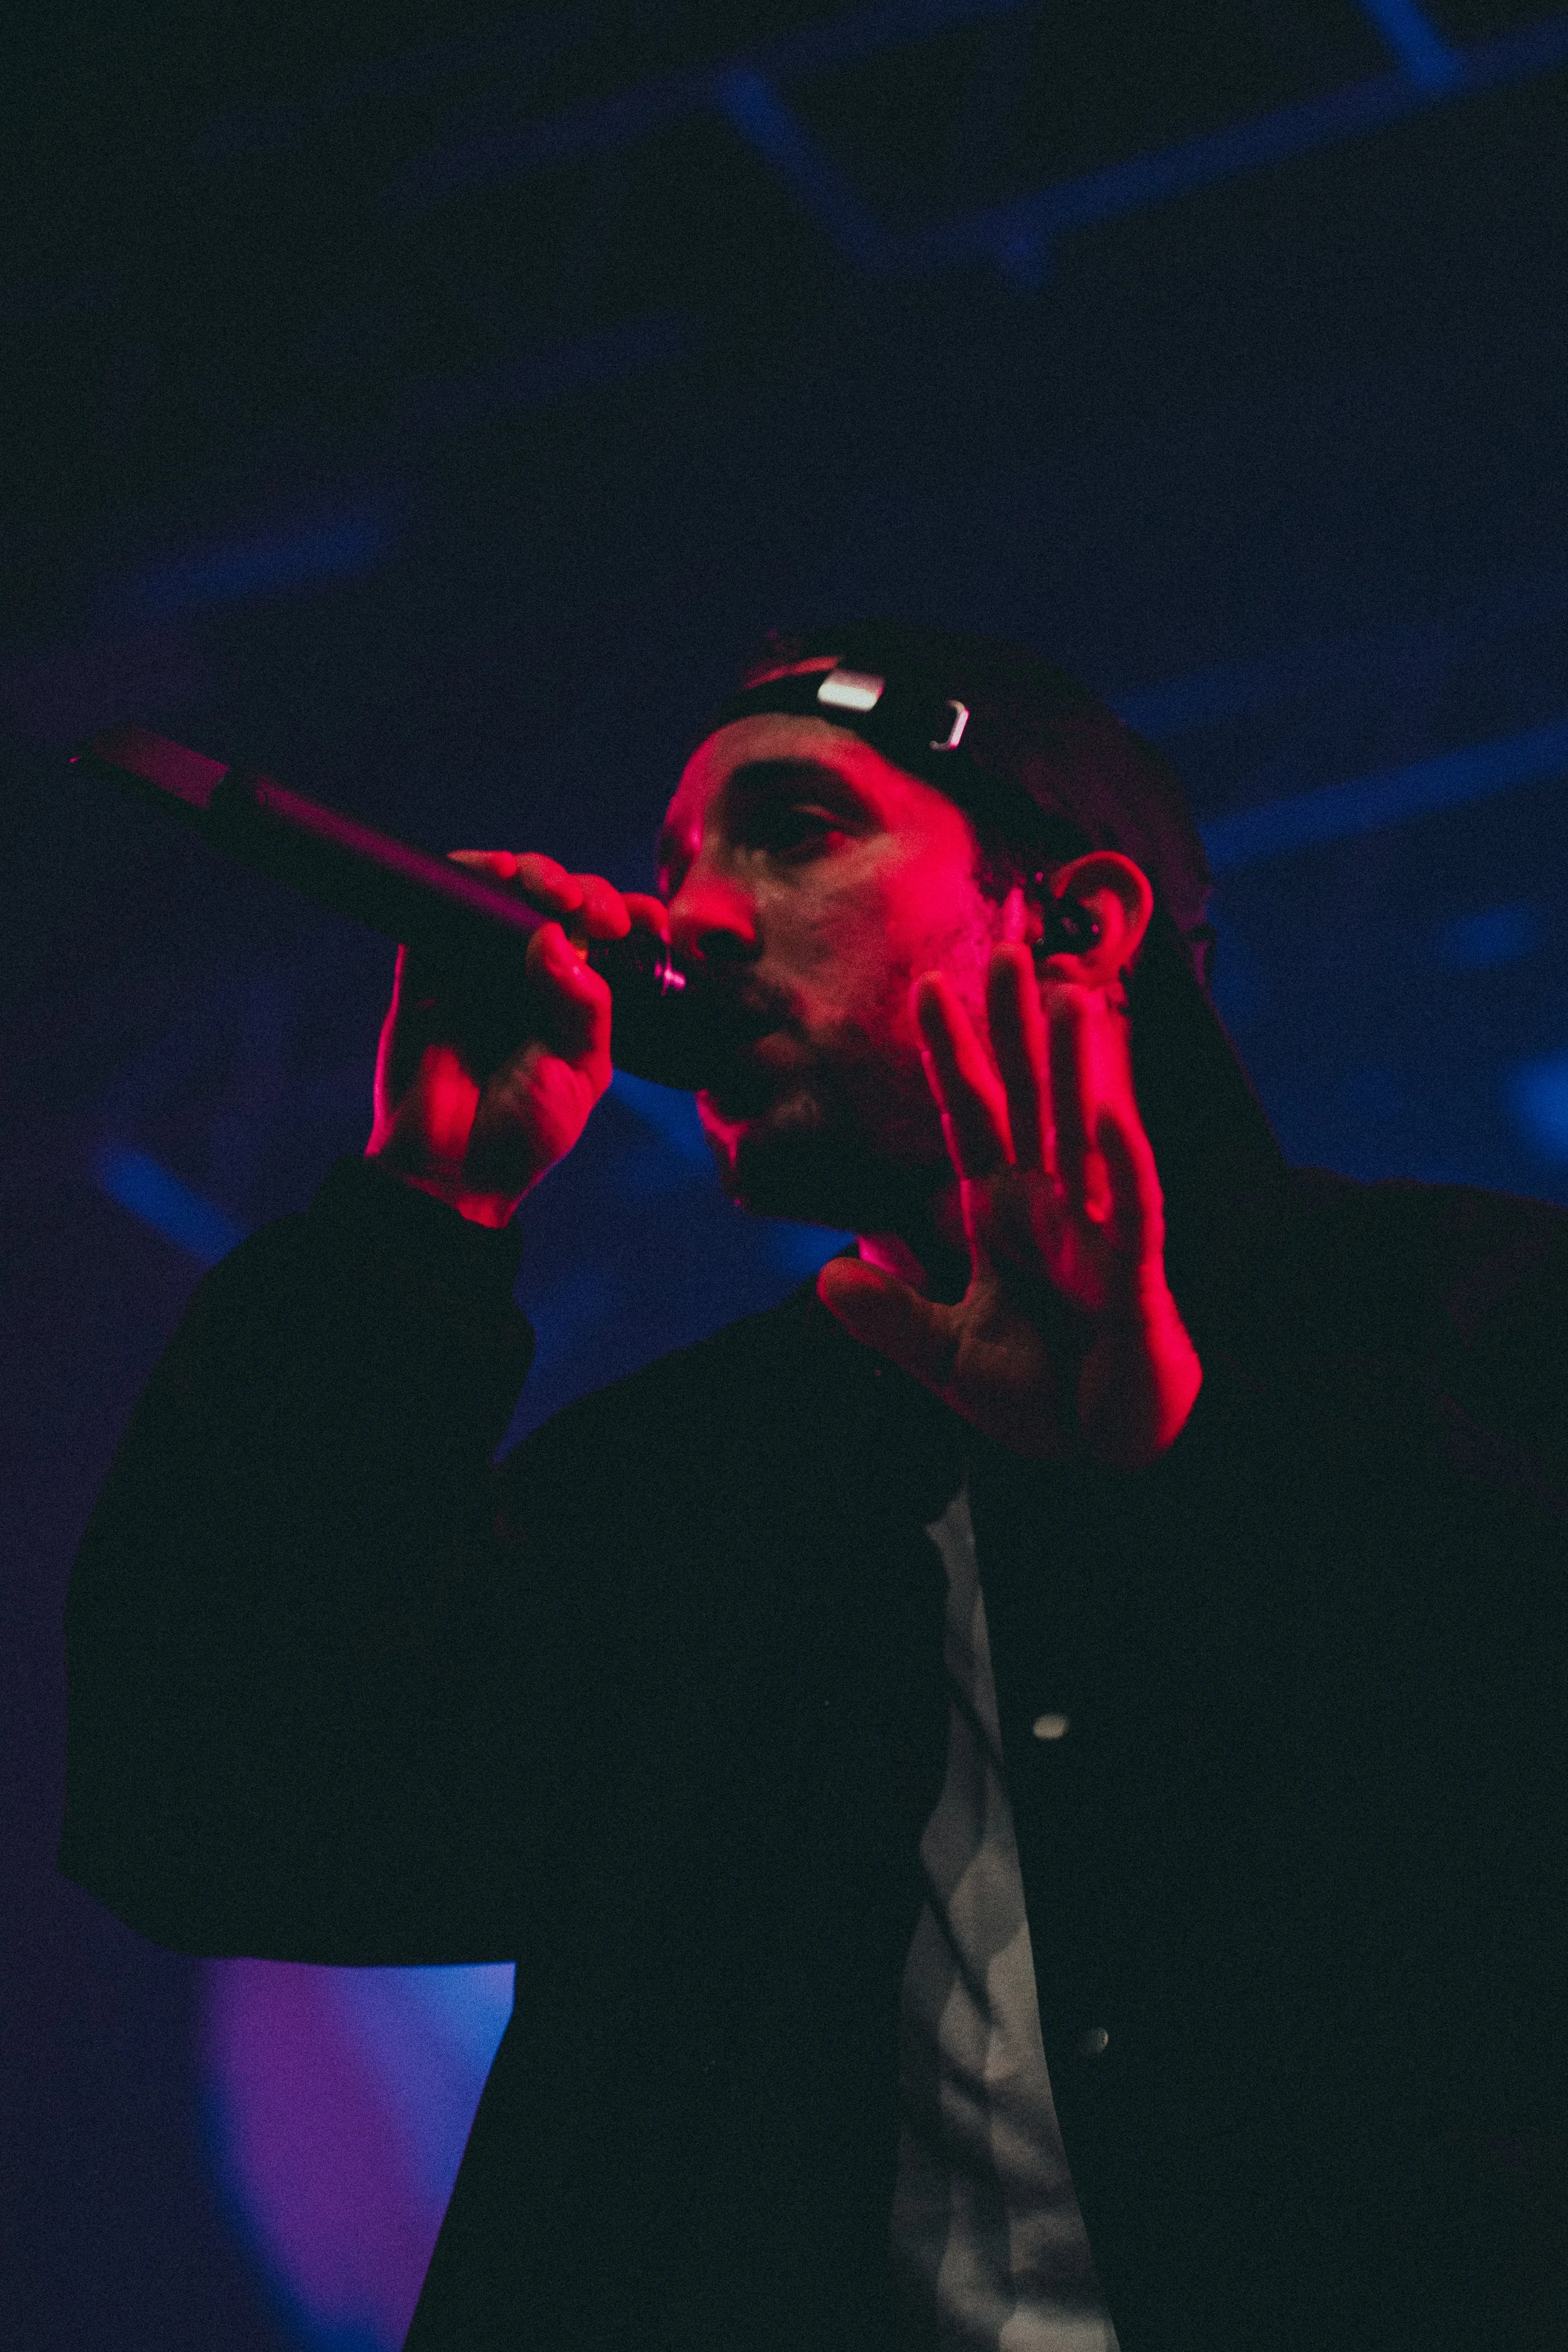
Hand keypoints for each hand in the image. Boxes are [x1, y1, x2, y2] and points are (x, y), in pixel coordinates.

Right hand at [366, 852, 668, 1226]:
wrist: (453, 1170)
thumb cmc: (524, 1131)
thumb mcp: (579, 1070)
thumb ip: (582, 1005)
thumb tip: (556, 934)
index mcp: (579, 998)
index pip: (610, 936)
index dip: (628, 913)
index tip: (642, 922)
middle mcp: (532, 975)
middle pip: (562, 901)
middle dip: (584, 891)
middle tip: (592, 914)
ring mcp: (479, 966)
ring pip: (508, 892)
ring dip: (534, 874)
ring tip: (552, 893)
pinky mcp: (428, 967)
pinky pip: (442, 906)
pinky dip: (467, 875)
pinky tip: (493, 872)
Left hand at [816, 944, 1201, 1466]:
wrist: (1105, 1460)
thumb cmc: (1044, 1396)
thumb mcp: (950, 1357)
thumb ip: (892, 1318)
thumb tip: (826, 1276)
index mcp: (1001, 1216)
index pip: (970, 1118)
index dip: (950, 1055)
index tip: (927, 986)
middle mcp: (1049, 1209)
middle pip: (1028, 1102)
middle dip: (1016, 1030)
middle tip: (1010, 951)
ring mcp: (1094, 1236)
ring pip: (1083, 1135)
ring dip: (1076, 1070)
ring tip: (1069, 997)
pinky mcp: (1133, 1278)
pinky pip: (1129, 1208)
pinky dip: (1119, 1161)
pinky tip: (1104, 1111)